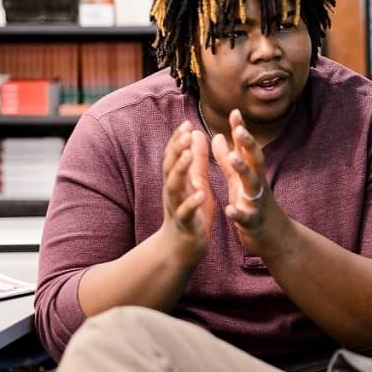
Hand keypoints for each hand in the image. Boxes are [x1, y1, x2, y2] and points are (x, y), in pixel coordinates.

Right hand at [160, 121, 213, 266]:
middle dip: (177, 150)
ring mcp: (177, 208)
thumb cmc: (190, 213)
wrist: (180, 249)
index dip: (178, 140)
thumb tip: (195, 133)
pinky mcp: (186, 225)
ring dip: (180, 170)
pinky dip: (192, 203)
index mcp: (177, 182)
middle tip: (186, 133)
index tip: (186, 122)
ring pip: (174, 187)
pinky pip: (186, 213)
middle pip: (170, 167)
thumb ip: (196, 161)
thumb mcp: (195, 183)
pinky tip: (201, 194)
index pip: (174, 157)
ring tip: (188, 156)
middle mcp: (173, 192)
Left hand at [211, 109, 292, 257]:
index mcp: (252, 174)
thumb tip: (217, 135)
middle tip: (239, 129)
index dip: (241, 131)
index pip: (247, 148)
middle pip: (255, 161)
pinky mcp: (253, 222)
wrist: (273, 238)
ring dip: (244, 170)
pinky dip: (238, 213)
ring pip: (252, 184)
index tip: (234, 112)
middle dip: (248, 145)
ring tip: (234, 159)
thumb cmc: (254, 206)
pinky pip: (246, 216)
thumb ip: (228, 160)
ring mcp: (257, 202)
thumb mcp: (239, 181)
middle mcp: (257, 185)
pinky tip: (229, 210)